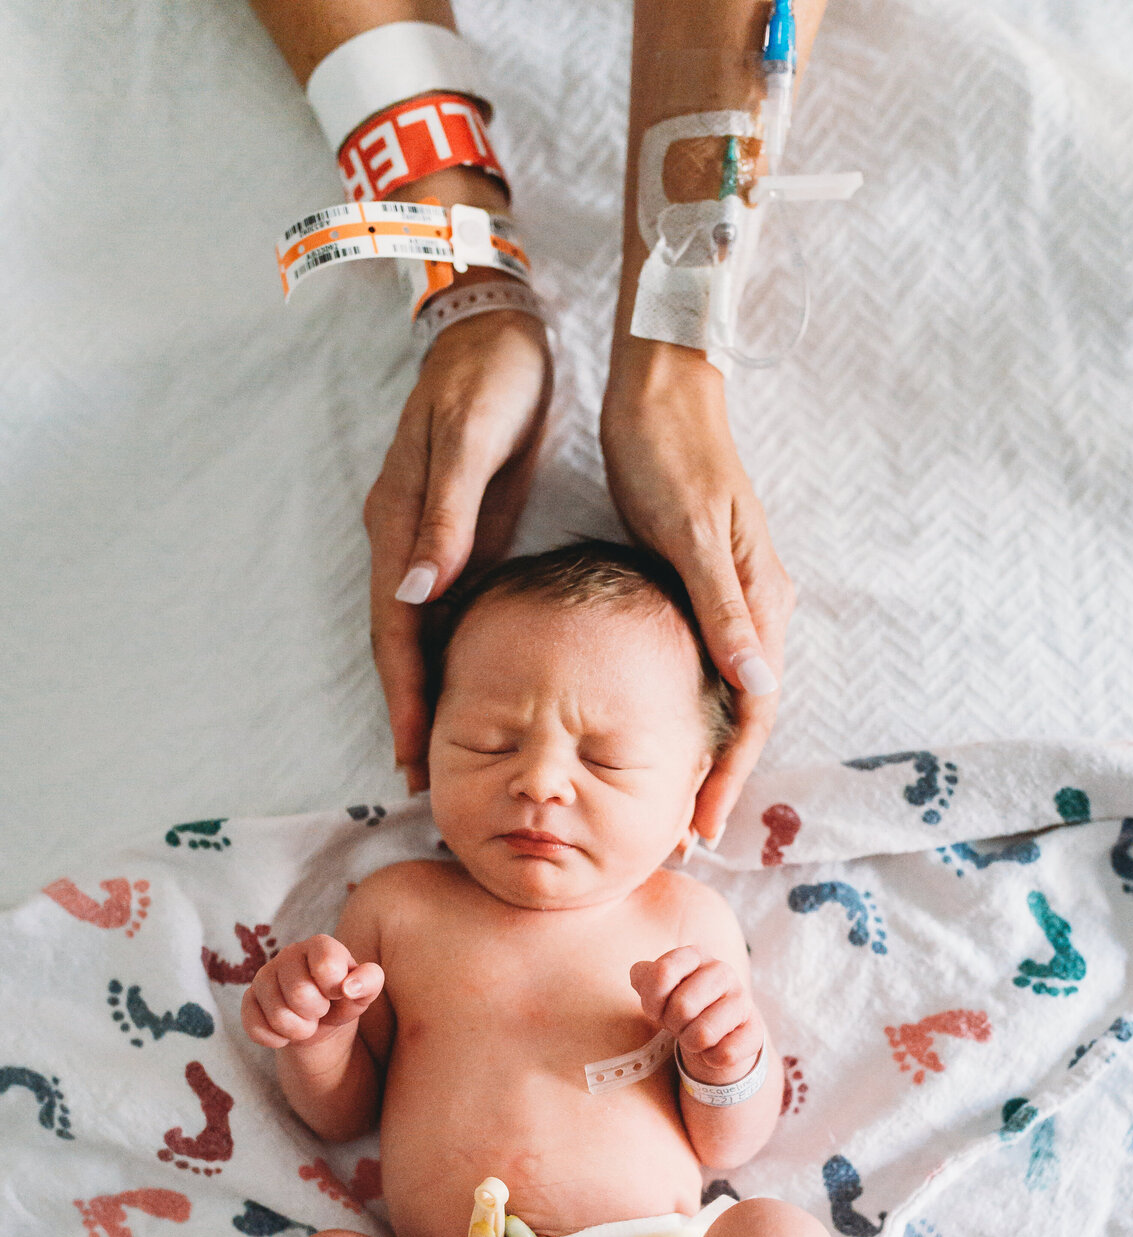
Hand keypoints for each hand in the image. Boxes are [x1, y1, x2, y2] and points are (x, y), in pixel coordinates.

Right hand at [241, 935, 384, 1049]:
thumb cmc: (344, 999)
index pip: (326, 966)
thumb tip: (350, 987)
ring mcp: (263, 976)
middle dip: (316, 1012)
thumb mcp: (364, 992)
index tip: (338, 993)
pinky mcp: (248, 999)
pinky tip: (285, 1031)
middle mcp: (288, 955)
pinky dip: (276, 1038)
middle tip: (320, 1010)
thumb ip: (370, 981)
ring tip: (306, 1021)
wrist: (321, 1022)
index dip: (335, 988)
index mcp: (319, 945)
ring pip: (278, 1015)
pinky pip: (255, 1027)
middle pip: (299, 993)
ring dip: (299, 1029)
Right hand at [364, 299, 552, 790]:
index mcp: (401, 522)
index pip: (396, 627)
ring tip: (441, 750)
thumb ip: (445, 515)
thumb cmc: (490, 378)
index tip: (412, 751)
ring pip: (421, 630)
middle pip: (401, 642)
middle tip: (421, 777)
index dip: (403, 692)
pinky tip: (470, 685)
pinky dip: (452, 652)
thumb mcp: (469, 438)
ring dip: (428, 689)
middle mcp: (406, 539)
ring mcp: (431, 537)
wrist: (499, 325)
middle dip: (409, 709)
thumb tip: (416, 589)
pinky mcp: (458, 531)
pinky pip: (447, 607)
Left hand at [601, 341, 793, 843]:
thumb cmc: (669, 453)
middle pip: (748, 715)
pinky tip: (664, 734)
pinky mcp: (701, 586)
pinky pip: (705, 667)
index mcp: (761, 599)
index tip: (703, 827)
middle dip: (721, 778)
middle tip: (688, 836)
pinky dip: (690, 710)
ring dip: (708, 752)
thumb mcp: (691, 533)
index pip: (756, 712)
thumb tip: (759, 689)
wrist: (658, 388)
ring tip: (677, 803)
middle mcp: (755, 607)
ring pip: (728, 697)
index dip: (730, 774)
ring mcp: (730, 598)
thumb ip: (724, 612)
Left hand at [630, 946, 762, 1084]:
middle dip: (673, 1025)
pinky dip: (711, 1058)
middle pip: (682, 1006)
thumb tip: (641, 974)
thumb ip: (643, 977)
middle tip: (679, 1024)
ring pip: (704, 1033)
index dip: (651, 1001)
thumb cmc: (681, 1005)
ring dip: (691, 1043)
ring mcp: (742, 999)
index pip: (662, 973)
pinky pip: (726, 1053)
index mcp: (695, 955)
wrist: (715, 1030)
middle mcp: (721, 971)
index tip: (657, 1009)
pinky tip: (714, 1048)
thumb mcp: (657, 989)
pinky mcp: (755, 1029)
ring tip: (694, 1036)